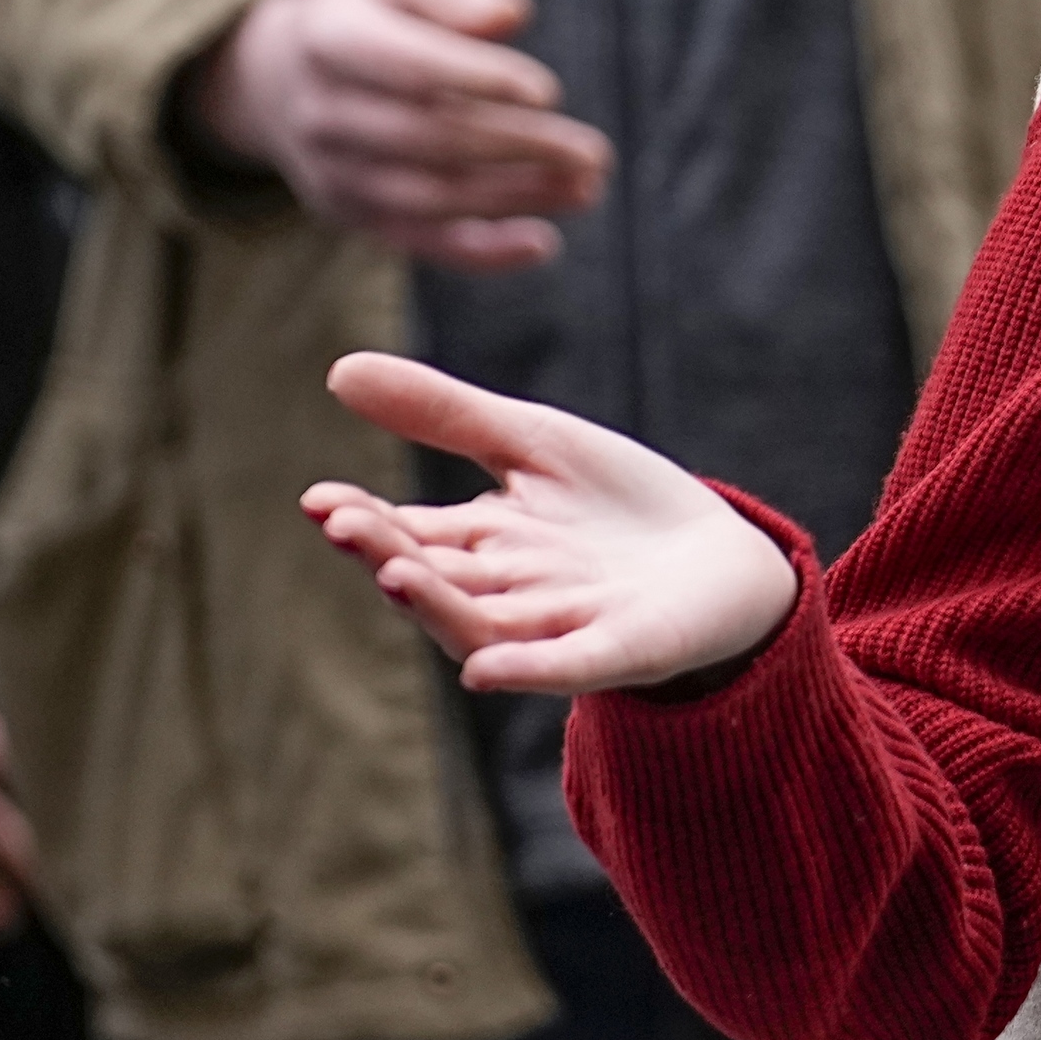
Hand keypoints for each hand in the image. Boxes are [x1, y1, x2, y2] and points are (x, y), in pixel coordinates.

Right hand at [192, 0, 614, 269]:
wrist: (279, 75)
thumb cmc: (369, 10)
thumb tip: (510, 14)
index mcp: (329, 38)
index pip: (406, 66)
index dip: (476, 79)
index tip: (548, 92)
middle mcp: (322, 112)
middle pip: (427, 138)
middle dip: (517, 148)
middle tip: (594, 152)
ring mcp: (333, 171)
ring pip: (431, 196)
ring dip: (515, 198)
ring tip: (586, 188)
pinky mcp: (353, 214)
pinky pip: (419, 242)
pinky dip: (482, 252)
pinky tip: (542, 242)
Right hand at [303, 350, 800, 695]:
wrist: (722, 562)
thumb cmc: (617, 505)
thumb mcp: (531, 443)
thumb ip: (446, 415)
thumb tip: (339, 370)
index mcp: (481, 543)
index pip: (407, 533)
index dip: (362, 520)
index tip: (318, 500)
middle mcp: (507, 591)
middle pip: (434, 578)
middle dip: (387, 554)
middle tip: (341, 525)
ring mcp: (561, 626)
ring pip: (481, 624)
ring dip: (435, 605)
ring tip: (393, 575)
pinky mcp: (621, 651)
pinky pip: (564, 667)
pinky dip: (524, 668)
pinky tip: (484, 669)